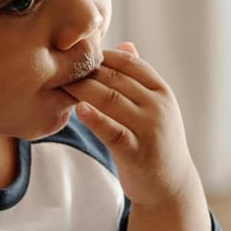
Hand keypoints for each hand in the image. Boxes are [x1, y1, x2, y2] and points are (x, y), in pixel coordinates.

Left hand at [63, 42, 200, 210]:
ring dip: (82, 89)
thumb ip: (140, 79)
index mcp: (162, 92)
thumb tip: (125, 44)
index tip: (79, 55)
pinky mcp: (136, 152)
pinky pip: (111, 130)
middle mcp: (158, 107)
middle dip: (87, 70)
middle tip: (61, 66)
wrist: (170, 186)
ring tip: (61, 84)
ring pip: (110, 100)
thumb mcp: (155, 108)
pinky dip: (93, 118)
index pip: (130, 63)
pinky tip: (77, 109)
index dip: (103, 56)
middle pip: (116, 79)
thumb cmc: (156, 142)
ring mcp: (148, 129)